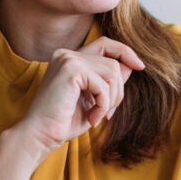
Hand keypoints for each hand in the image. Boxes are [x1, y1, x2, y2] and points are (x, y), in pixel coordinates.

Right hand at [18, 37, 144, 154]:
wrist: (40, 135)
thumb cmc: (64, 121)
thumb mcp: (93, 98)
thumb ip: (109, 80)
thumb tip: (131, 65)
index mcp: (70, 58)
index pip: (105, 44)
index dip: (125, 52)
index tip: (139, 66)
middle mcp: (67, 54)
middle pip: (113, 62)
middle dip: (118, 91)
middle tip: (107, 113)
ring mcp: (68, 59)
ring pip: (112, 73)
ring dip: (110, 100)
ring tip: (97, 116)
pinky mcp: (71, 69)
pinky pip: (103, 85)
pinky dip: (103, 105)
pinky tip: (92, 118)